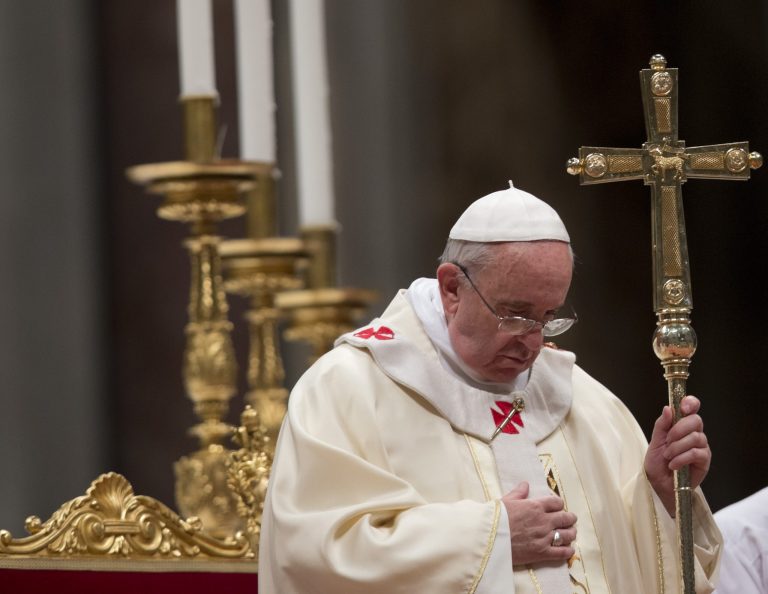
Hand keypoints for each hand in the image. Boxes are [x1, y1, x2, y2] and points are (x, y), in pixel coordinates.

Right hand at [502, 482, 576, 565]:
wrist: (489, 539)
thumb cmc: (495, 518)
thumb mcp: (506, 501)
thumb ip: (518, 493)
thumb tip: (525, 484)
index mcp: (535, 506)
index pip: (556, 502)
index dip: (558, 504)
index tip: (558, 506)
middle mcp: (544, 521)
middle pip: (565, 518)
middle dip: (570, 518)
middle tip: (571, 519)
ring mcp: (544, 537)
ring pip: (567, 534)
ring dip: (571, 533)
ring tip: (571, 533)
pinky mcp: (542, 553)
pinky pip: (562, 553)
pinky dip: (568, 550)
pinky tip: (570, 549)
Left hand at [644, 395, 710, 515]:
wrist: (659, 484)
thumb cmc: (657, 462)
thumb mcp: (655, 441)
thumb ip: (662, 425)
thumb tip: (668, 408)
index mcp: (682, 425)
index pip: (692, 408)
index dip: (690, 403)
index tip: (683, 408)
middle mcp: (694, 434)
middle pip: (696, 420)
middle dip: (678, 429)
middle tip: (667, 442)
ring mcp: (701, 447)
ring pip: (695, 437)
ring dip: (677, 447)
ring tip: (668, 457)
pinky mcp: (704, 461)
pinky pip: (696, 453)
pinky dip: (681, 458)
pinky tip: (673, 465)